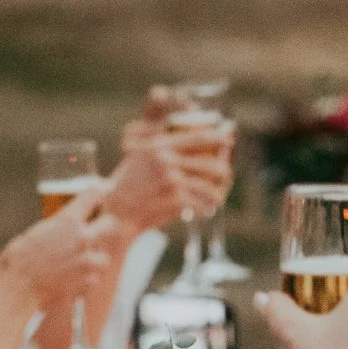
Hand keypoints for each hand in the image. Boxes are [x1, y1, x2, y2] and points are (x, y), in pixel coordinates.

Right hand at [0, 180, 111, 309]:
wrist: (16, 289)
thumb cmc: (17, 260)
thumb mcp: (36, 235)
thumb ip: (58, 231)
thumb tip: (66, 234)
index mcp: (67, 220)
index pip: (92, 196)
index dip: (100, 190)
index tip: (105, 187)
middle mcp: (82, 237)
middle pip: (110, 224)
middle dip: (106, 226)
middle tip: (100, 230)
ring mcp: (87, 260)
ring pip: (104, 257)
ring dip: (94, 260)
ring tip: (78, 266)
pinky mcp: (88, 281)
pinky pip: (95, 278)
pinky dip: (86, 280)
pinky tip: (70, 282)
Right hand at [107, 127, 234, 229]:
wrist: (118, 210)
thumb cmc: (130, 184)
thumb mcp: (142, 156)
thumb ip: (164, 148)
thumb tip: (195, 143)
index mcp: (160, 146)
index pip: (198, 137)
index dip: (218, 138)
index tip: (229, 140)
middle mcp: (167, 159)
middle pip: (209, 164)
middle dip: (223, 173)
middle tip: (226, 177)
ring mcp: (171, 179)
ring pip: (208, 186)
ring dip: (216, 195)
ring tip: (216, 199)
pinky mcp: (173, 198)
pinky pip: (199, 203)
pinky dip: (204, 209)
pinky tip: (204, 211)